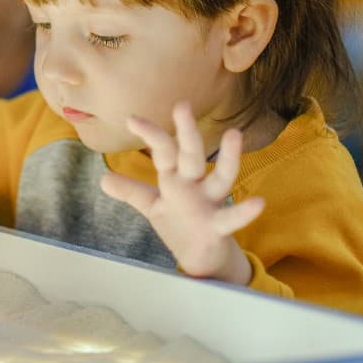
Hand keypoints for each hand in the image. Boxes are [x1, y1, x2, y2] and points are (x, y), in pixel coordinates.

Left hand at [99, 102, 262, 284]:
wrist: (201, 257)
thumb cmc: (179, 223)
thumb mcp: (152, 206)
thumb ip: (131, 191)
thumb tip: (103, 179)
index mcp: (175, 177)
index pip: (164, 150)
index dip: (150, 134)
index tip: (131, 119)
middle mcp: (194, 185)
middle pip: (191, 155)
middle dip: (186, 132)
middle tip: (182, 105)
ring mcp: (209, 203)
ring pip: (221, 178)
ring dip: (229, 158)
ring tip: (235, 134)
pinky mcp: (219, 226)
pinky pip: (231, 219)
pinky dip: (244, 212)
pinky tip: (258, 203)